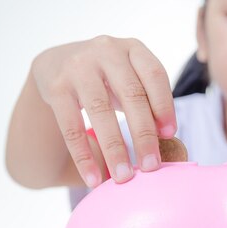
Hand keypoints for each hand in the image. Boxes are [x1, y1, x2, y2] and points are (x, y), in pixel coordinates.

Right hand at [31, 35, 177, 186]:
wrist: (56, 63)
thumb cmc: (107, 78)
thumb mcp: (130, 79)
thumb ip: (149, 102)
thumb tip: (169, 143)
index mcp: (133, 48)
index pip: (154, 74)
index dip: (164, 105)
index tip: (171, 135)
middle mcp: (106, 51)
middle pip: (131, 94)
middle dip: (144, 134)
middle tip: (152, 167)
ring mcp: (78, 67)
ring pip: (101, 111)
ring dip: (114, 149)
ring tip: (123, 178)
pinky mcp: (56, 87)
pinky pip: (71, 127)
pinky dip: (83, 156)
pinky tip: (93, 178)